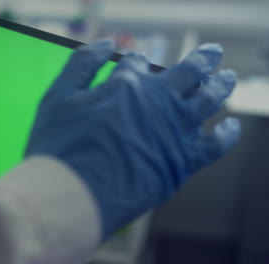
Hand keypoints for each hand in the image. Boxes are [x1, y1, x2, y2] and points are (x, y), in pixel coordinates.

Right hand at [25, 40, 240, 237]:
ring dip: (221, 83)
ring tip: (227, 77)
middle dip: (202, 60)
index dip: (137, 62)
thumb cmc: (60, 148)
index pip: (139, 64)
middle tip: (212, 53)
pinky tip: (229, 125)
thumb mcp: (58, 96)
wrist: (72, 195)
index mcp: (126, 85)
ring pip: (210, 98)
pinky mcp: (182, 162)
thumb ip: (81, 64)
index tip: (138, 63)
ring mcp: (174, 131)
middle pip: (190, 72)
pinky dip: (227, 133)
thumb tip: (106, 44)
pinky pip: (216, 144)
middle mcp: (157, 102)